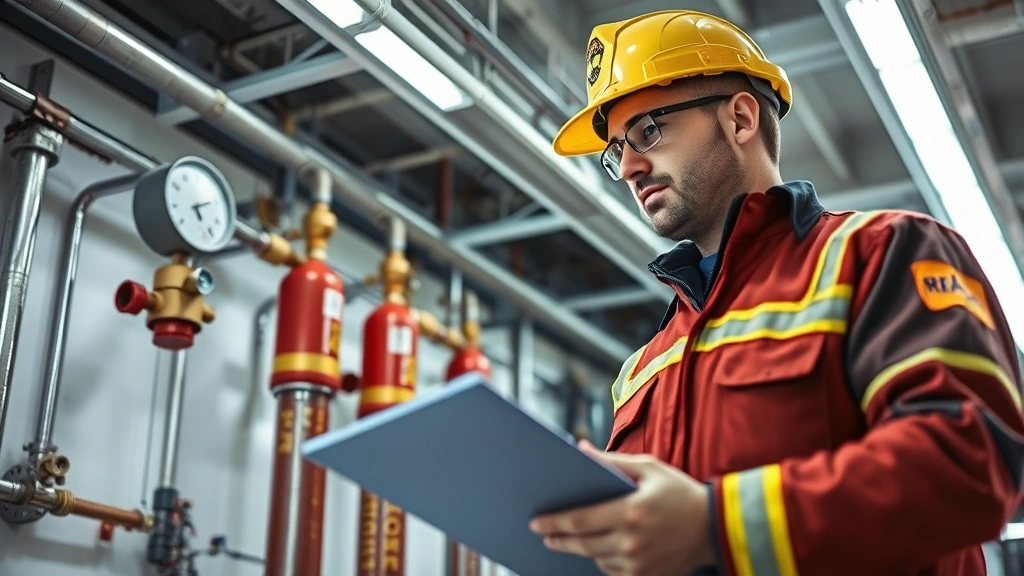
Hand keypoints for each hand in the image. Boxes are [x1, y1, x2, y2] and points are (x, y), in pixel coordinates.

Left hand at [529, 440, 714, 575]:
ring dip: (580, 549)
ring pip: (596, 559)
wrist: (714, 526)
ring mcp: (639, 563)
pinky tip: (599, 549)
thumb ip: (611, 460)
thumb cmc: (679, 492)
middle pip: (583, 544)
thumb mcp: (648, 468)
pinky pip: (613, 571)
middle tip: (543, 534)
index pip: (581, 520)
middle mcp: (632, 541)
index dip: (555, 522)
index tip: (536, 522)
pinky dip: (602, 560)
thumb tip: (580, 448)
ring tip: (569, 539)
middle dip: (559, 539)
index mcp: (631, 511)